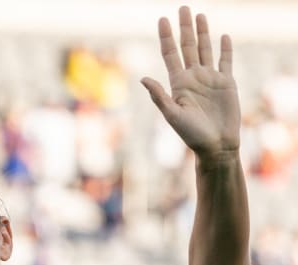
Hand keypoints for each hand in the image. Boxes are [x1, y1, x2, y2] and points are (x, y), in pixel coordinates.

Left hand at [142, 6, 239, 159]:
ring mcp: (209, 79)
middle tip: (183, 8)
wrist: (216, 145)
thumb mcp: (172, 115)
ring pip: (205, 50)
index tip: (162, 19)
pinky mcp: (226, 84)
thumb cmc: (191, 134)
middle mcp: (192, 77)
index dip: (166, 36)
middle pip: (188, 46)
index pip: (170, 53)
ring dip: (203, 33)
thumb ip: (159, 96)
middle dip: (185, 28)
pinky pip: (225, 62)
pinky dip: (224, 49)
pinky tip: (223, 36)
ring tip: (200, 15)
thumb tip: (143, 78)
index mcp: (177, 83)